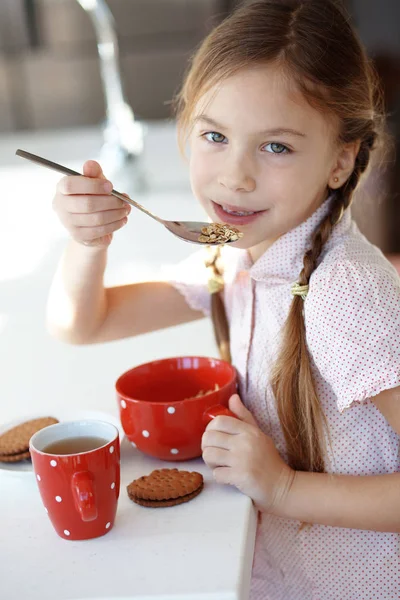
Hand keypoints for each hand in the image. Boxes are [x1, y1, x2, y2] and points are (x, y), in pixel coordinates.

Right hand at [52, 160, 130, 247]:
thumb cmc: (91, 198)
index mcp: (61, 189)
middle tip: (123, 201)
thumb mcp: (94, 183)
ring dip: (115, 214)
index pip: (70, 185)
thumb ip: (93, 173)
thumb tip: (91, 164)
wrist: (89, 224)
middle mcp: (61, 206)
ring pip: (96, 218)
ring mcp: (68, 223)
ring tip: (126, 210)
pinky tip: (122, 220)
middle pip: (87, 204)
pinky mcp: (79, 236)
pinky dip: (115, 224)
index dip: (92, 185)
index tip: (110, 186)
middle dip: (110, 202)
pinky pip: (100, 230)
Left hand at [201, 394, 294, 512]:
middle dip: (206, 446)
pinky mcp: (240, 477)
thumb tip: (232, 397)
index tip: (214, 437)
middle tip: (214, 452)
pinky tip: (227, 476)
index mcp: (249, 431)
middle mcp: (244, 443)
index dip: (210, 428)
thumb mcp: (258, 433)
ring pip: (208, 455)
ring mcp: (242, 460)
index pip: (219, 421)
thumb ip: (243, 416)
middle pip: (209, 437)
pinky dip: (219, 476)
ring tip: (219, 464)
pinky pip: (216, 473)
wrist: (281, 485)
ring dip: (210, 462)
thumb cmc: (268, 459)